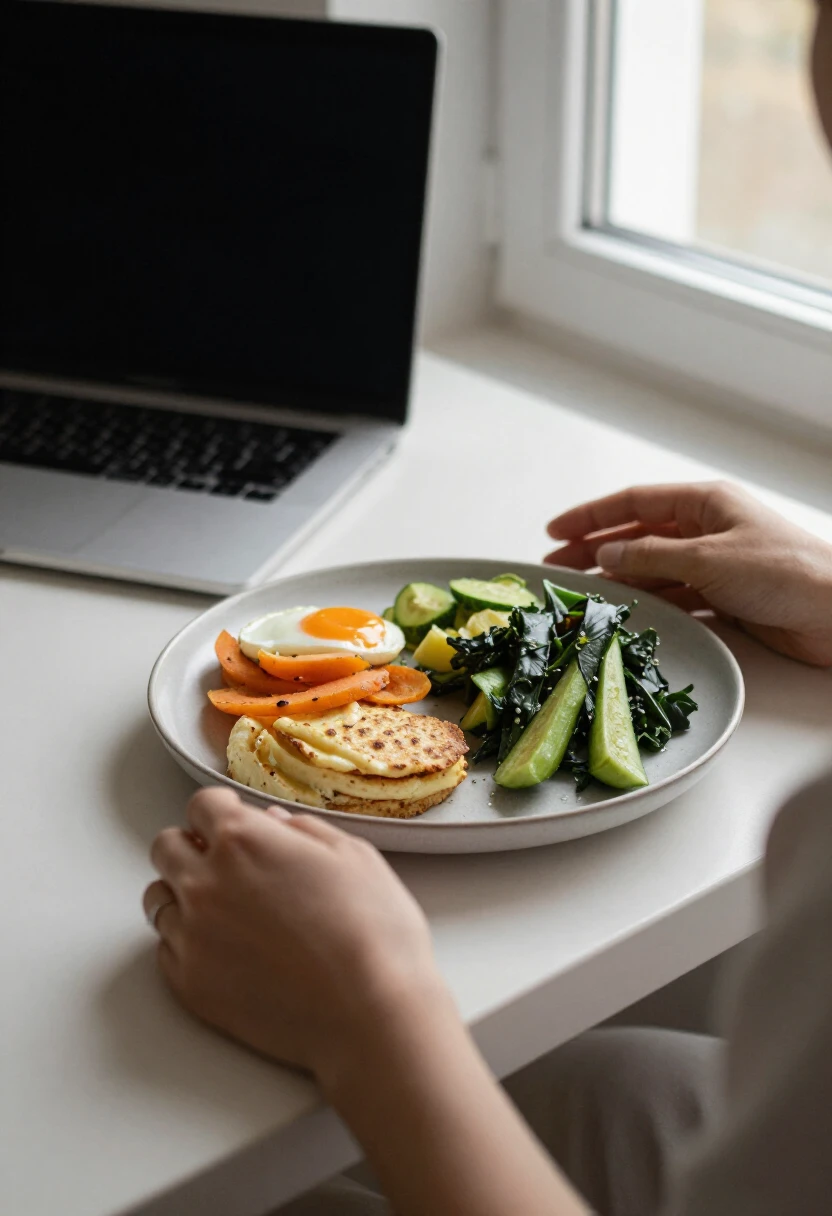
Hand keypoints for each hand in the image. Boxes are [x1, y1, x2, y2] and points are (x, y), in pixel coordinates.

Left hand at [144, 789, 444, 1087]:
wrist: (371, 1016)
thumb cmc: (373, 934)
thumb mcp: (353, 856)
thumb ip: (304, 831)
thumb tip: (274, 824)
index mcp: (244, 840)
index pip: (202, 804)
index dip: (221, 808)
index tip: (233, 817)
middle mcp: (205, 884)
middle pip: (166, 847)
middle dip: (191, 845)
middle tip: (222, 859)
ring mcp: (193, 937)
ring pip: (158, 899)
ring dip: (182, 894)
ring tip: (220, 906)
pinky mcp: (191, 986)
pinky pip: (166, 950)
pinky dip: (186, 942)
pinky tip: (222, 947)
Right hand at [546, 481, 831, 666]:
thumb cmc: (785, 573)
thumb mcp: (708, 560)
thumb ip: (652, 556)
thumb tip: (606, 553)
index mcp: (705, 503)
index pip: (634, 502)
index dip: (590, 516)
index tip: (554, 530)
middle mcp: (707, 529)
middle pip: (638, 535)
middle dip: (595, 550)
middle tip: (556, 568)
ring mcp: (715, 564)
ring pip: (653, 569)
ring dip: (618, 580)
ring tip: (581, 595)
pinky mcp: (724, 598)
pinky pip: (673, 596)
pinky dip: (647, 603)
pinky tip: (624, 612)